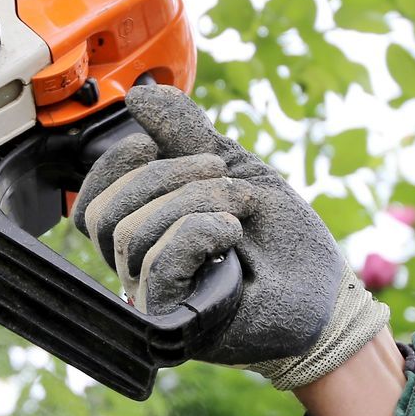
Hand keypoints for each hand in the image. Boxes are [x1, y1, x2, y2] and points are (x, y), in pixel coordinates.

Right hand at [72, 85, 389, 389]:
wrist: (323, 288)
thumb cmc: (280, 237)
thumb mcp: (230, 168)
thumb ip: (183, 134)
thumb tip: (136, 96)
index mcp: (145, 232)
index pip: (91, 202)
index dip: (114, 165)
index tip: (153, 144)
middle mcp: (138, 267)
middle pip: (105, 214)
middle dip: (164, 177)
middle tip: (221, 173)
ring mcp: (154, 297)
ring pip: (133, 235)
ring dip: (195, 202)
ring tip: (242, 207)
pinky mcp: (176, 319)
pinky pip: (158, 265)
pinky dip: (198, 231)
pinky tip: (232, 232)